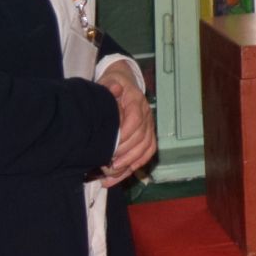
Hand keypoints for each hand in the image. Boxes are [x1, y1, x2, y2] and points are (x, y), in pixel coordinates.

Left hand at [100, 66, 156, 187]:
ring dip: (129, 163)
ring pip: (146, 148)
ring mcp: (149, 125)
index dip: (124, 136)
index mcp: (136, 100)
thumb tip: (114, 89)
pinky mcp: (148, 134)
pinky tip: (122, 174)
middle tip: (105, 165)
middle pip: (141, 138)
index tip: (110, 148)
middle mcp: (146, 114)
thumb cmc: (112, 84)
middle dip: (124, 155)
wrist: (122, 82)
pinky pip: (148, 152)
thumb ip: (109, 87)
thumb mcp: (107, 82)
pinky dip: (137, 165)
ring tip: (111, 173)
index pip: (136, 120)